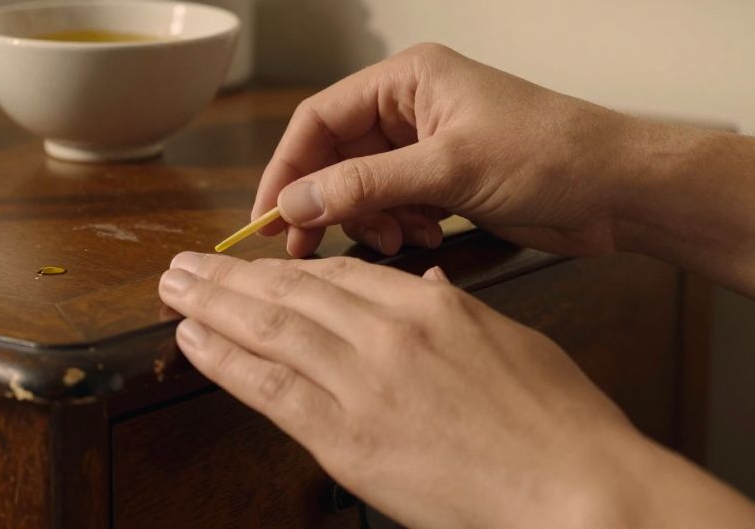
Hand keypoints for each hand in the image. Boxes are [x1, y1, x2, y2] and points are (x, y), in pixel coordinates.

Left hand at [159, 253, 754, 527]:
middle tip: (185, 263)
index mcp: (430, 306)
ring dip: (211, 305)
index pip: (340, 275)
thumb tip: (424, 285)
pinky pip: (268, 388)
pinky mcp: (345, 438)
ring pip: (267, 328)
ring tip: (172, 290)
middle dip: (229, 276)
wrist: (581, 490)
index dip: (287, 270)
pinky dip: (224, 360)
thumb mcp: (511, 343)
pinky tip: (193, 341)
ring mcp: (361, 383)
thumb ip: (455, 309)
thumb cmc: (562, 425)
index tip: (256, 268)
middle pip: (289, 291)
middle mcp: (386, 333)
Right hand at [254, 43, 640, 257]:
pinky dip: (399, 227)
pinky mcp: (445, 180)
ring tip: (399, 240)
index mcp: (407, 79)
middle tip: (308, 248)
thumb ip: (366, 186)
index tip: (269, 217)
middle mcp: (411, 106)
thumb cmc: (552, 157)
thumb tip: (294, 204)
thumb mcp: (450, 169)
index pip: (319, 119)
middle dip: (326, 202)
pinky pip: (395, 205)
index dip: (288, 168)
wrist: (624, 191)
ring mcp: (428, 145)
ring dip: (369, 220)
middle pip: (335, 156)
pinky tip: (428, 238)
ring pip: (362, 187)